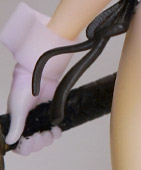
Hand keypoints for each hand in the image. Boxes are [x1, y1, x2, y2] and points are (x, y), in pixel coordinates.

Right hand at [1, 2, 74, 153]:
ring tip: (50, 134)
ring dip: (47, 138)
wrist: (39, 67)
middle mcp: (29, 118)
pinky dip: (55, 130)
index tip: (32, 141)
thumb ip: (17, 124)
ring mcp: (41, 114)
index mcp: (17, 119)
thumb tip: (11, 140)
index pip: (20, 142)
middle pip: (33, 141)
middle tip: (42, 136)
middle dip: (38, 142)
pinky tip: (57, 130)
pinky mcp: (52, 108)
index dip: (26, 146)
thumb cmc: (25, 82)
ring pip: (44, 135)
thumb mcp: (18, 106)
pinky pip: (54, 125)